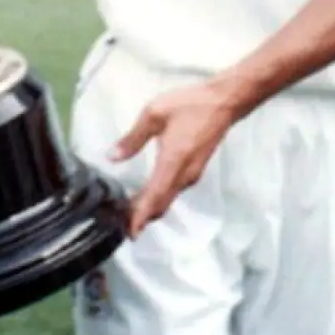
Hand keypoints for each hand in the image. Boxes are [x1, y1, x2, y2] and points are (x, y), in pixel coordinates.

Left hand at [108, 80, 239, 238]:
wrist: (223, 102)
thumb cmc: (189, 105)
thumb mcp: (154, 114)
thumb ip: (132, 138)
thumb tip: (111, 157)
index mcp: (173, 161)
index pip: (155, 196)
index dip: (141, 216)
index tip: (130, 232)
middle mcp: (184, 174)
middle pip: (162, 204)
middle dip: (142, 217)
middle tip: (121, 224)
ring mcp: (192, 174)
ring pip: (168, 199)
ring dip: (150, 208)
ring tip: (128, 212)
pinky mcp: (195, 170)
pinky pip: (174, 191)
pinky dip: (159, 198)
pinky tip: (147, 195)